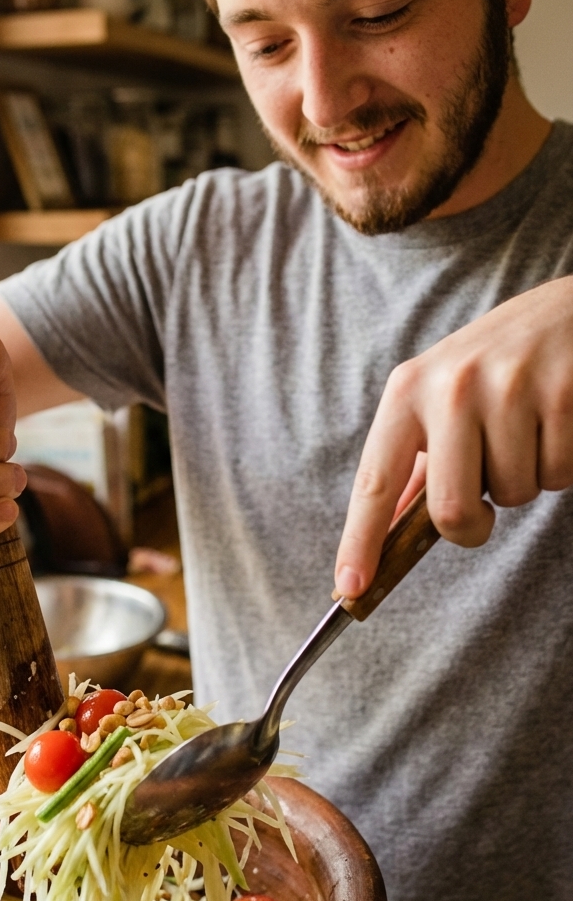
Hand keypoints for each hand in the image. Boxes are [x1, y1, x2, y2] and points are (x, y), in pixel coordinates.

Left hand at [334, 275, 572, 596]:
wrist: (568, 311)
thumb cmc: (496, 366)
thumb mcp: (440, 397)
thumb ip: (417, 463)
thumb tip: (385, 532)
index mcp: (408, 391)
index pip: (374, 481)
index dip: (360, 541)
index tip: (350, 589)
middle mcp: (452, 387)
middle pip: (450, 509)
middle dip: (473, 525)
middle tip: (487, 500)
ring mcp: (510, 388)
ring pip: (514, 494)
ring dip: (526, 479)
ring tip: (529, 431)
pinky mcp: (564, 394)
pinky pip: (560, 473)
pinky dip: (563, 463)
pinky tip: (558, 422)